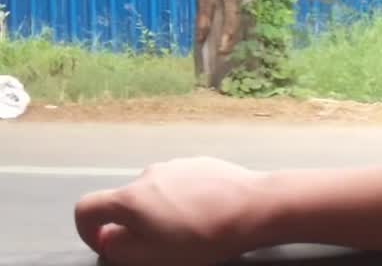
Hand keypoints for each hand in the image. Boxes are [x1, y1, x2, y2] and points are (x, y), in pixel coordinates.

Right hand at [75, 157, 273, 265]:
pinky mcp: (202, 162)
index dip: (87, 230)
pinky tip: (205, 214)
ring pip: (155, 192)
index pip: (87, 207)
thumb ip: (119, 250)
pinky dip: (182, 199)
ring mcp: (177, 164)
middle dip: (133, 225)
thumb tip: (109, 239)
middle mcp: (150, 174)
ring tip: (188, 230)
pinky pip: (180, 183)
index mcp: (131, 197)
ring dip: (160, 212)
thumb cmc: (203, 237)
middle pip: (126, 201)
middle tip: (157, 245)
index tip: (105, 245)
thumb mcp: (152, 256)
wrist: (256, 207)